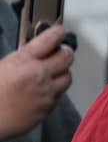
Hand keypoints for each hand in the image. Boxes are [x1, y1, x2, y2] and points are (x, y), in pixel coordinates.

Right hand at [0, 25, 73, 140]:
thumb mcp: (1, 66)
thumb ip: (22, 57)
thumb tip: (37, 51)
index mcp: (23, 61)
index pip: (51, 38)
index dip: (57, 33)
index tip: (59, 32)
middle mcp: (39, 75)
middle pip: (67, 56)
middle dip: (64, 52)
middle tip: (60, 52)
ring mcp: (45, 93)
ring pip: (67, 76)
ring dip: (61, 73)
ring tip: (51, 74)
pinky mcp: (47, 109)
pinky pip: (59, 95)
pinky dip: (55, 91)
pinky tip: (44, 91)